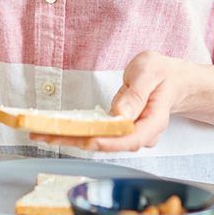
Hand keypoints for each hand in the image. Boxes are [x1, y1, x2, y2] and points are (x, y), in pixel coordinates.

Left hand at [31, 51, 194, 151]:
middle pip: (108, 144)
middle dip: (76, 141)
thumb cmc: (162, 73)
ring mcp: (129, 134)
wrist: (172, 81)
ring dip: (70, 139)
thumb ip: (136, 92)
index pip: (131, 139)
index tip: (88, 139)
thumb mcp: (150, 70)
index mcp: (153, 120)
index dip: (109, 141)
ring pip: (99, 141)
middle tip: (45, 135)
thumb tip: (120, 113)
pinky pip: (96, 134)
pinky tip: (54, 131)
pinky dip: (76, 133)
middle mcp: (141, 134)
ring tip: (41, 133)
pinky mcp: (117, 130)